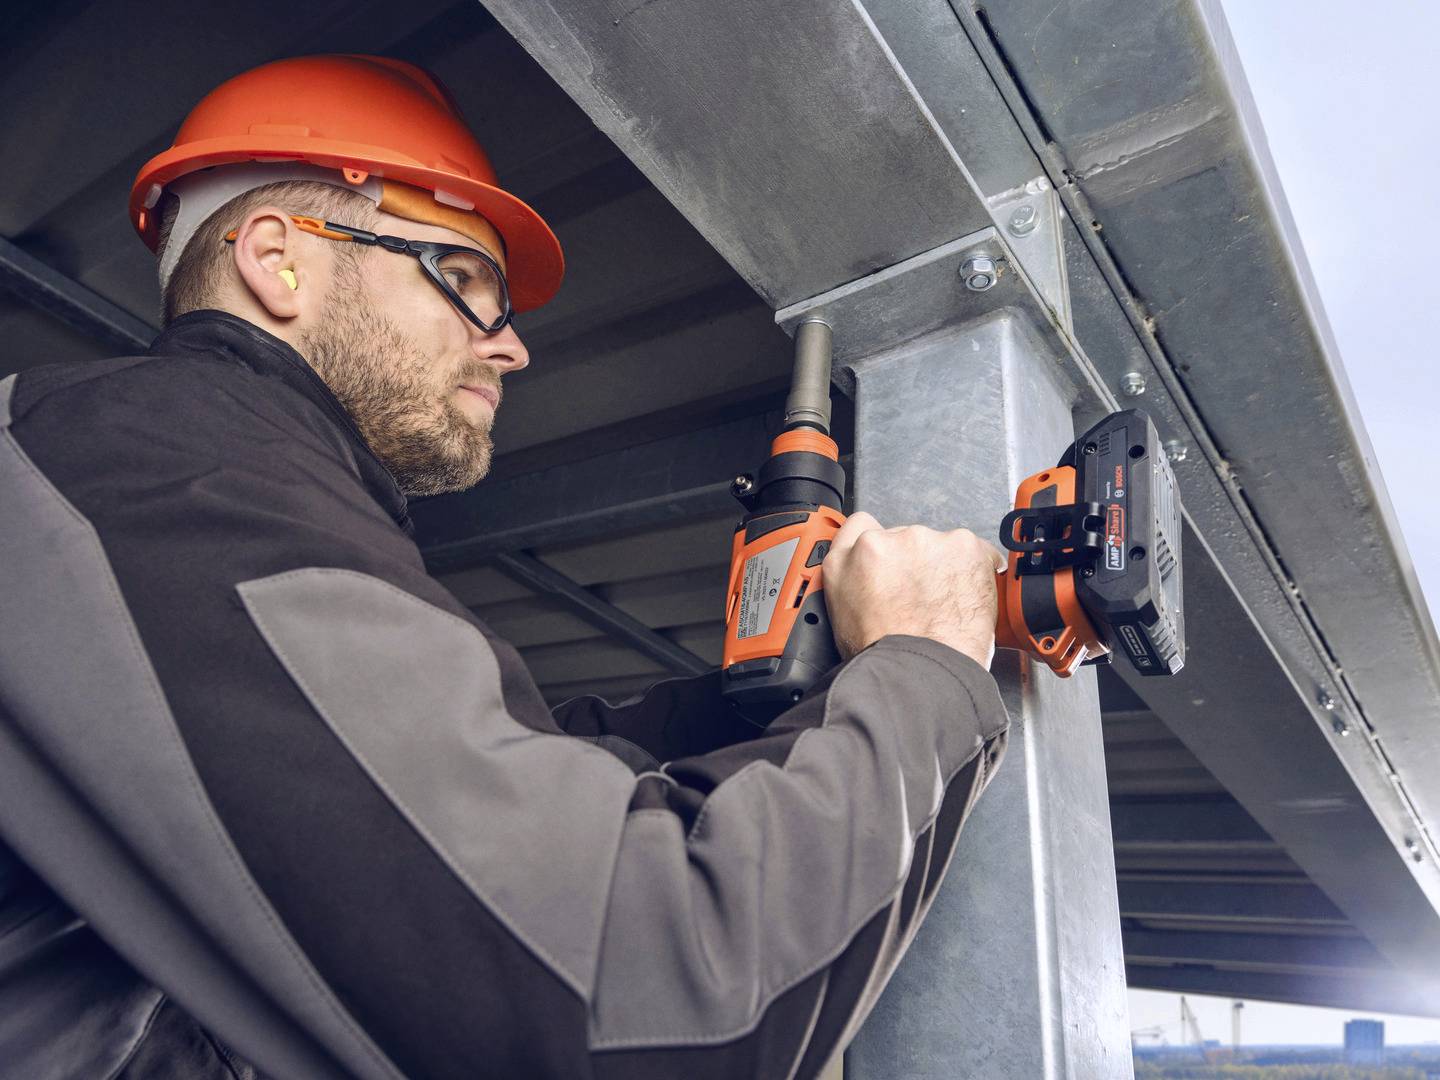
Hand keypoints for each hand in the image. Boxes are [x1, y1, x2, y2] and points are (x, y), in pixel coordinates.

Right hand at [821, 511, 1005, 667]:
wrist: (921, 670)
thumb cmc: (885, 652)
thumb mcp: (840, 612)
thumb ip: (849, 574)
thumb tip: (860, 565)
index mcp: (855, 554)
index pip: (862, 526)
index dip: (877, 545)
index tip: (889, 558)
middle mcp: (889, 540)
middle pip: (906, 538)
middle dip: (914, 562)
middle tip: (919, 597)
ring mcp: (928, 542)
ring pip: (940, 545)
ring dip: (944, 566)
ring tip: (943, 604)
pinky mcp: (964, 547)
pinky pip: (976, 551)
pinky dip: (975, 570)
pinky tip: (964, 597)